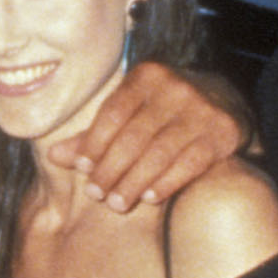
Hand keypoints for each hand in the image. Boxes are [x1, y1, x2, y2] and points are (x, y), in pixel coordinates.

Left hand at [46, 61, 245, 209]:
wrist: (225, 102)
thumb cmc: (163, 111)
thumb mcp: (131, 112)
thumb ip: (95, 134)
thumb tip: (53, 156)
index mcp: (147, 75)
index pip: (112, 113)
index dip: (94, 144)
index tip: (82, 169)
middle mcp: (175, 87)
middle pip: (133, 137)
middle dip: (110, 169)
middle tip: (95, 194)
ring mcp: (202, 109)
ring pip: (159, 153)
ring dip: (133, 183)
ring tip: (116, 203)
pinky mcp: (223, 132)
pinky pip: (189, 164)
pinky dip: (166, 183)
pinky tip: (148, 198)